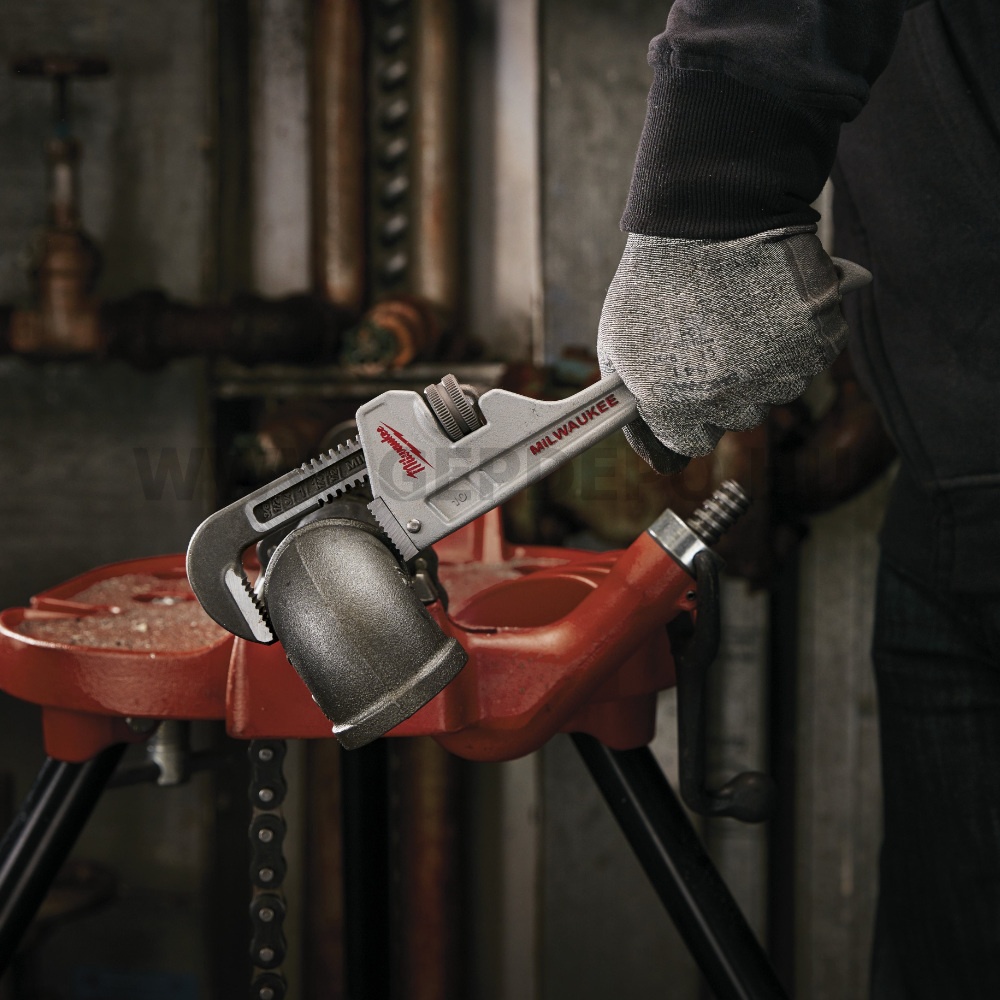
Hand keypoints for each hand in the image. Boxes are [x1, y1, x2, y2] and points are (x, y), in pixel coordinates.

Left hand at [597, 226, 870, 472]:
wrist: (707, 215)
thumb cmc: (655, 282)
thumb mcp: (618, 350)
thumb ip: (634, 411)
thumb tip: (662, 461)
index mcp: (676, 410)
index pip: (689, 444)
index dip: (682, 414)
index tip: (682, 386)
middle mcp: (730, 403)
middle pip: (734, 418)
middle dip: (722, 387)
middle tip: (710, 335)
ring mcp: (778, 375)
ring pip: (775, 389)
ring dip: (761, 361)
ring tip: (736, 312)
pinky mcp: (817, 344)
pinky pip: (809, 357)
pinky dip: (796, 334)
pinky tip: (768, 301)